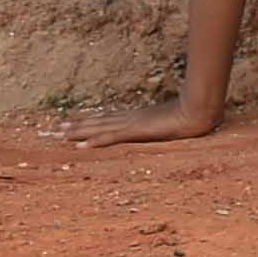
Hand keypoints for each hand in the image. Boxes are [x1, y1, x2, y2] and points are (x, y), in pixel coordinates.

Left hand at [63, 97, 224, 147]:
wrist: (199, 110)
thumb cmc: (193, 113)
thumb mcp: (177, 119)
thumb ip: (169, 121)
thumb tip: (171, 123)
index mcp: (140, 116)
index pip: (111, 118)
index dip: (93, 120)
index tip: (78, 121)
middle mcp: (131, 118)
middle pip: (100, 121)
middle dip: (79, 125)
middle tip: (58, 128)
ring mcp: (133, 124)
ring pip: (100, 128)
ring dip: (81, 132)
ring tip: (62, 135)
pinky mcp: (136, 130)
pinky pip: (111, 137)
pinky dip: (95, 141)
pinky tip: (82, 146)